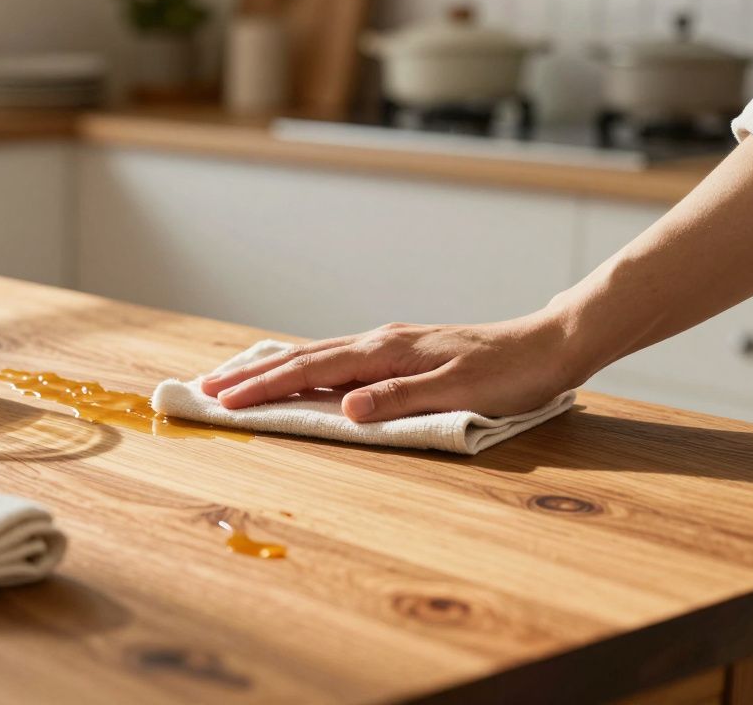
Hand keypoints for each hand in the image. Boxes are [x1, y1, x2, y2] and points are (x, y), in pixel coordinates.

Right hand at [200, 314, 579, 421]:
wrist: (547, 344)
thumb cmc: (507, 373)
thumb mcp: (457, 392)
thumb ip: (399, 399)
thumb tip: (345, 410)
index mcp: (384, 351)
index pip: (309, 371)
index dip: (263, 388)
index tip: (222, 401)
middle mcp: (377, 341)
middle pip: (300, 358)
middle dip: (250, 376)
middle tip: (205, 390)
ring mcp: (386, 344)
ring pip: (314, 355)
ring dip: (271, 370)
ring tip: (234, 380)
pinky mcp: (397, 350)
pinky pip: (334, 357)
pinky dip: (301, 366)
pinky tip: (294, 371)